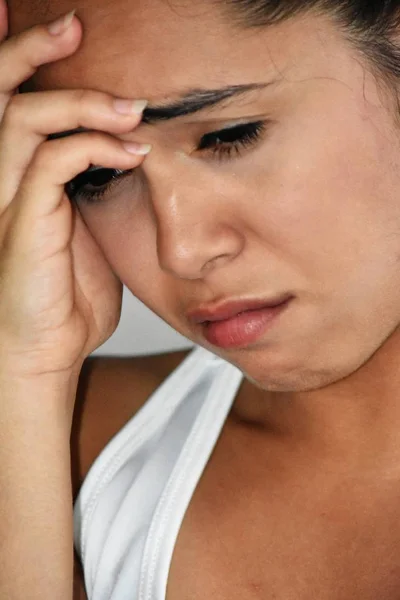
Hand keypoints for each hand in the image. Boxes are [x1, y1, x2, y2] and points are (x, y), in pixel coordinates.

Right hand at [0, 2, 148, 377]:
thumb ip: (92, 192)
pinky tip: (132, 154)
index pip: (8, 102)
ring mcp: (5, 200)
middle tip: (74, 26)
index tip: (66, 35)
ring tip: (130, 108)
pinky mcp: (22, 223)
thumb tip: (127, 156)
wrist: (45, 350)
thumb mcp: (85, 234)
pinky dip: (95, 147)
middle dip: (30, 50)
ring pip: (22, 119)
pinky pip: (52, 163)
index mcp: (13, 178)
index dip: (21, 60)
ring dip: (80, 102)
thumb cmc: (66, 298)